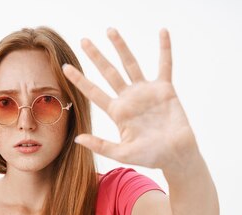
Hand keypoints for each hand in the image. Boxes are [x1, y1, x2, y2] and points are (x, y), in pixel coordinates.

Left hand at [62, 28, 198, 170]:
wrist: (176, 155)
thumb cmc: (150, 156)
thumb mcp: (122, 153)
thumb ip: (100, 145)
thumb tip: (77, 138)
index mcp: (118, 112)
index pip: (94, 92)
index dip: (80, 80)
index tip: (65, 68)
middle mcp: (129, 98)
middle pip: (108, 72)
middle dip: (96, 57)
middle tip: (83, 40)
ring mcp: (146, 91)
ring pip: (131, 63)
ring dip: (121, 47)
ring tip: (110, 30)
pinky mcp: (164, 88)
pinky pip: (164, 65)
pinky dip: (164, 48)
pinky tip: (162, 32)